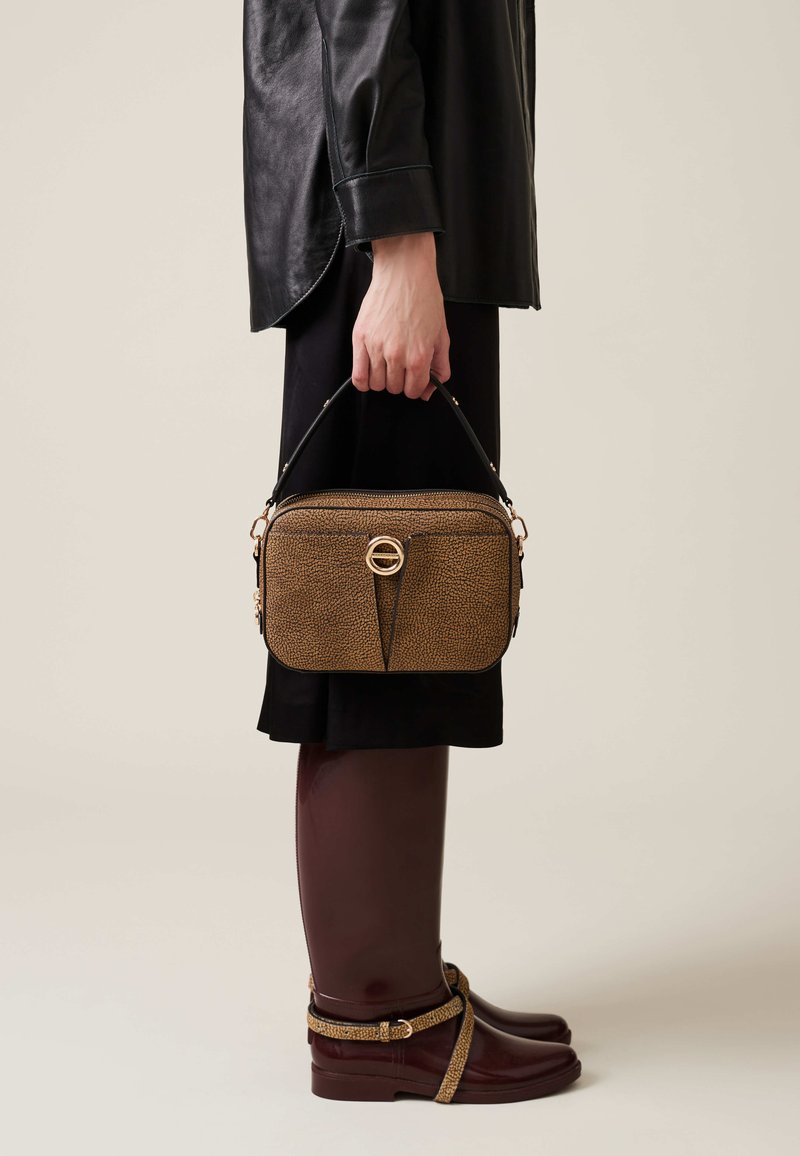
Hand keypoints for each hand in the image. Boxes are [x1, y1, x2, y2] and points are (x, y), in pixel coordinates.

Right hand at [351, 232, 450, 400]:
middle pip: (394, 389)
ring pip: (376, 385)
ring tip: (386, 364)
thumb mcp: (442, 336)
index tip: (413, 377)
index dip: (414, 386)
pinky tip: (370, 372)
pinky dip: (363, 381)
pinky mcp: (360, 339)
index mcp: (419, 357)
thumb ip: (439, 368)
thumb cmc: (424, 300)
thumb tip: (427, 393)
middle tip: (401, 365)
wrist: (404, 274)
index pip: (413, 391)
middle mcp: (397, 355)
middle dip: (399, 380)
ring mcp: (376, 348)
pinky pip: (357, 377)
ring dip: (382, 379)